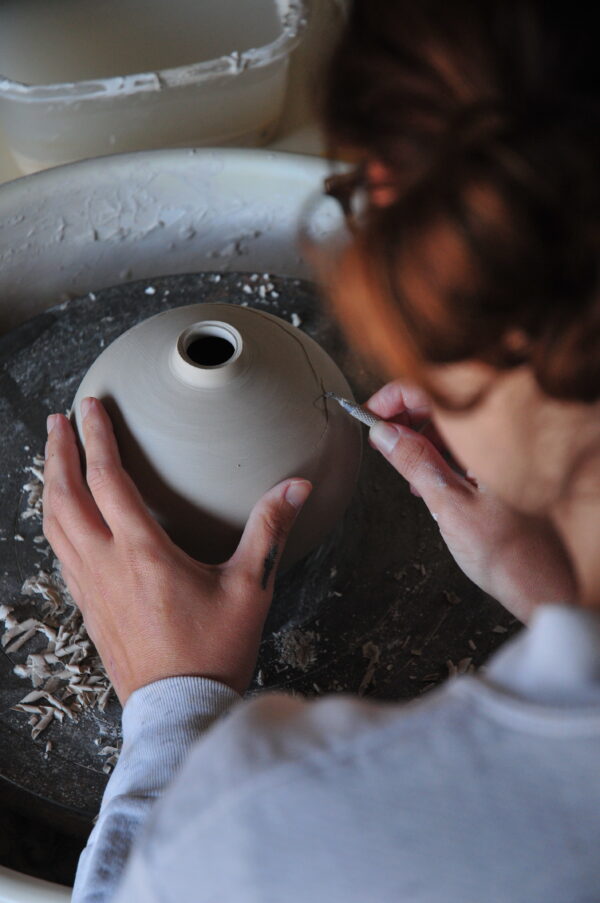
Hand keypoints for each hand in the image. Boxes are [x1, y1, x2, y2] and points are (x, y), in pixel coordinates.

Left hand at [42, 397, 310, 703]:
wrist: (180, 709)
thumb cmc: (214, 651)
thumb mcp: (250, 587)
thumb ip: (269, 530)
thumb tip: (295, 487)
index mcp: (142, 552)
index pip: (108, 479)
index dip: (98, 437)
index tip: (92, 407)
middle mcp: (106, 565)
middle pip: (65, 495)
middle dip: (59, 452)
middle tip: (58, 421)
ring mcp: (90, 587)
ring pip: (55, 524)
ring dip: (51, 484)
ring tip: (53, 458)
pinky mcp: (88, 607)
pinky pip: (61, 552)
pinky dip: (56, 522)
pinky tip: (65, 517)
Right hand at [367, 381, 575, 621]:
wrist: (545, 587)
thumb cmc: (510, 553)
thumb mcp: (449, 505)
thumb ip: (416, 463)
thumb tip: (384, 434)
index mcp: (487, 436)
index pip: (432, 389)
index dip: (394, 397)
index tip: (370, 416)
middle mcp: (497, 438)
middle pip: (440, 404)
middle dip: (403, 419)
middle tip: (378, 440)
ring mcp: (500, 453)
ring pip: (449, 427)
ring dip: (418, 439)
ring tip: (399, 465)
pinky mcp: (500, 470)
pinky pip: (463, 448)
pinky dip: (438, 456)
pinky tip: (425, 482)